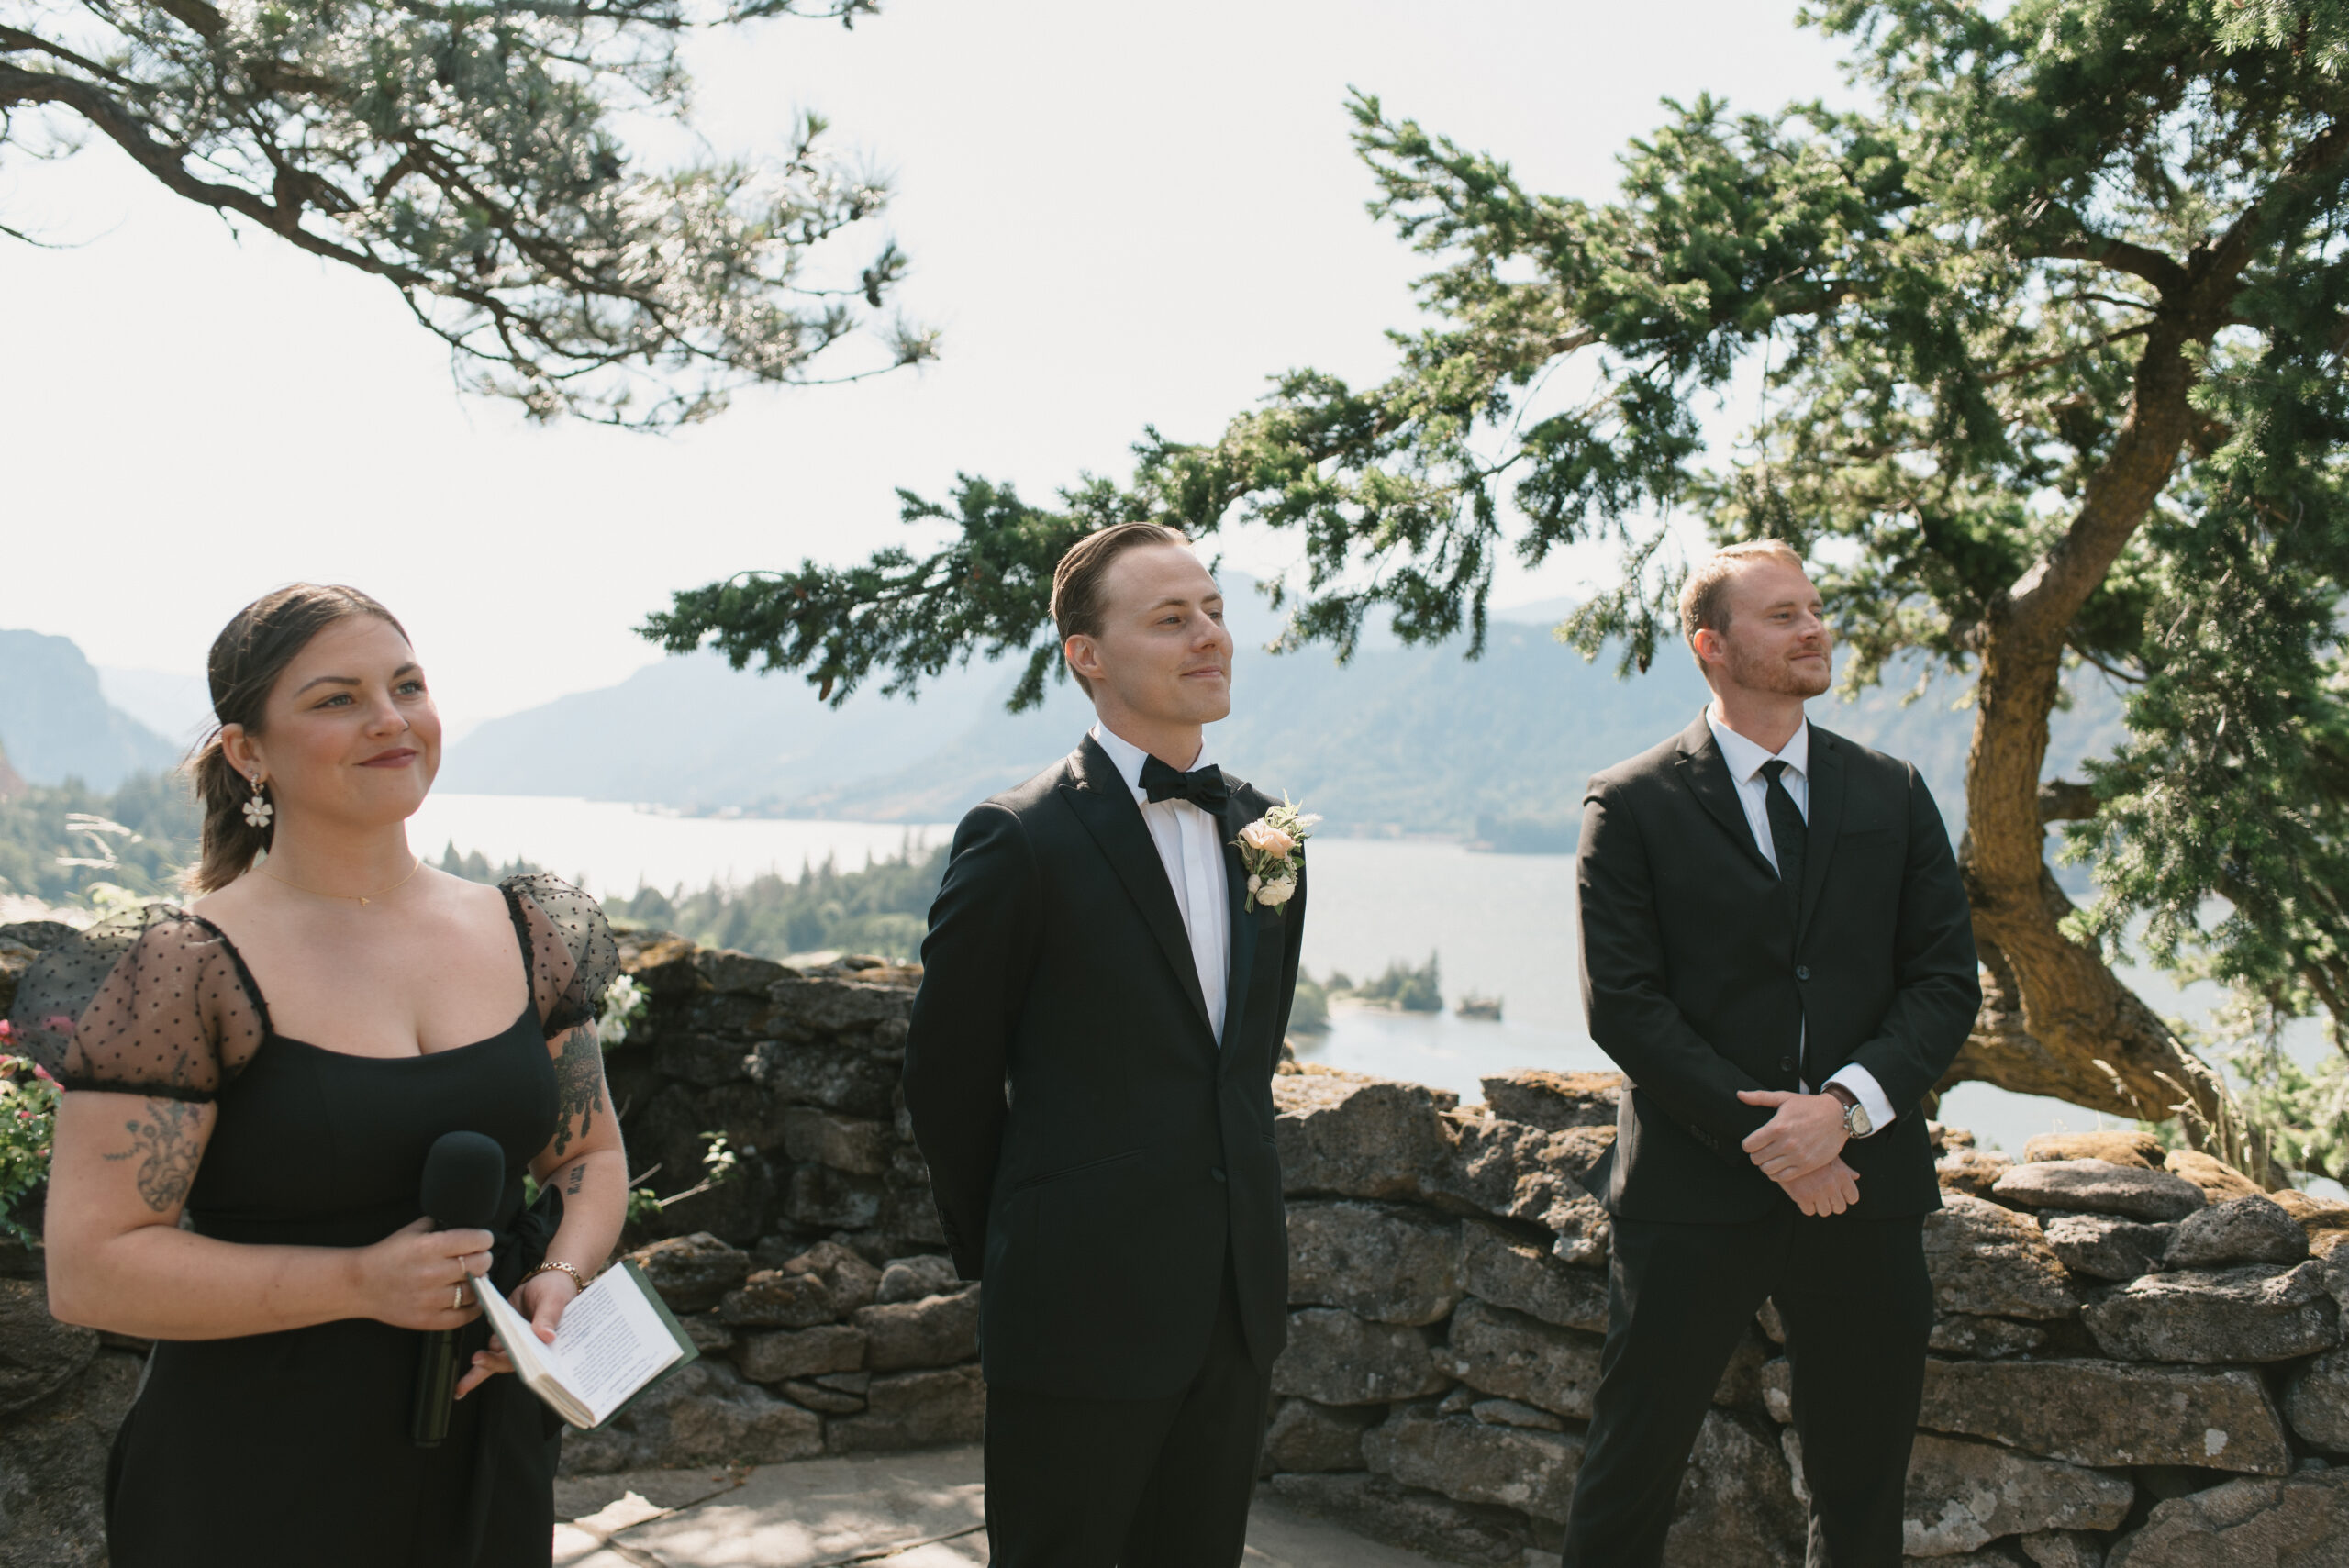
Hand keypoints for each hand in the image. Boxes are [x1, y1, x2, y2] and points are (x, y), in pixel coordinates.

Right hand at [357, 1216, 492, 1331]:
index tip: (483, 1240)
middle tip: (477, 1258)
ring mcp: (430, 1299)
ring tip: (470, 1277)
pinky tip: (470, 1299)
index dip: (484, 1239)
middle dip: (483, 1258)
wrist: (360, 1284)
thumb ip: (440, 1224)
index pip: (476, 1241)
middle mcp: (432, 1273)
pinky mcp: (427, 1319)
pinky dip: (473, 1308)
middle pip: (481, 1265)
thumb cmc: (387, 1255)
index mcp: (429, 1247)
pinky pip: (464, 1316)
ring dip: (478, 1282)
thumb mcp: (412, 1231)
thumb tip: (466, 1222)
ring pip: (475, 1290)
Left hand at [456, 1268, 578, 1398]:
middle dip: (492, 1365)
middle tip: (477, 1358)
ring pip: (498, 1358)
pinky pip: (493, 1343)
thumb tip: (546, 1336)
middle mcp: (531, 1348)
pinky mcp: (505, 1332)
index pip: (534, 1362)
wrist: (550, 1279)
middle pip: (511, 1362)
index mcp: (548, 1345)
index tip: (507, 1361)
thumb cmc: (558, 1291)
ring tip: (473, 1364)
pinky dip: (483, 1352)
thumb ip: (549, 1317)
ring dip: (484, 1362)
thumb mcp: (555, 1300)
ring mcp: (517, 1341)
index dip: (520, 1365)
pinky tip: (475, 1356)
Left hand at [1737, 1089, 1848, 1181]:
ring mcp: (1797, 1156)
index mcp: (1777, 1127)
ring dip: (1765, 1165)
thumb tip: (1739, 1095)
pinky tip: (1779, 1165)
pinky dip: (1776, 1174)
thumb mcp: (1784, 1098)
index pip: (1749, 1145)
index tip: (1753, 1142)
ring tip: (1770, 1158)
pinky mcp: (1807, 1166)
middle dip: (1755, 1155)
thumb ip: (1760, 1097)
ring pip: (1767, 1170)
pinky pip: (1783, 1177)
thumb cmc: (1809, 1106)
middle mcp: (1786, 1144)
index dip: (1748, 1144)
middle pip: (1756, 1159)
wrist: (1838, 1116)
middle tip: (1761, 1150)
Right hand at [1778, 1157, 1861, 1216]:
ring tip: (1811, 1193)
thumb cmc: (1810, 1150)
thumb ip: (1844, 1169)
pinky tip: (1801, 1194)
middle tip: (1822, 1195)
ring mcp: (1818, 1192)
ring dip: (1818, 1205)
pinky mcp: (1802, 1196)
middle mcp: (1832, 1185)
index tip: (1836, 1193)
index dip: (1844, 1197)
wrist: (1786, 1148)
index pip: (1853, 1197)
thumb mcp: (1830, 1155)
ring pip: (1824, 1211)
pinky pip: (1809, 1211)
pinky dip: (1805, 1205)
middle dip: (1831, 1203)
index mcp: (1842, 1175)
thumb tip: (1856, 1177)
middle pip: (1839, 1208)